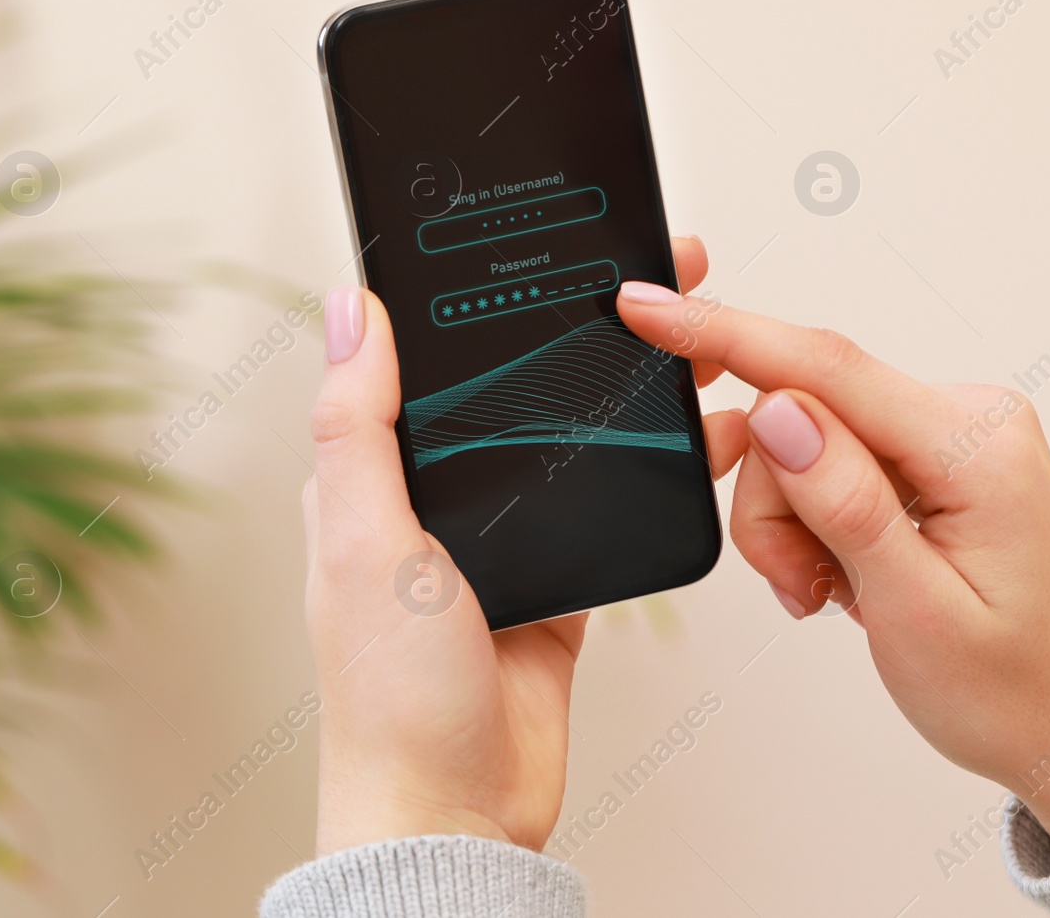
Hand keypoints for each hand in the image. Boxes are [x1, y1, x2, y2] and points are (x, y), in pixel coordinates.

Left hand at [304, 237, 745, 855]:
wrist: (456, 809)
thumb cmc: (389, 691)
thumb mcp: (364, 540)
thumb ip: (357, 425)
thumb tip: (348, 306)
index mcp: (381, 474)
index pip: (435, 357)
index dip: (488, 294)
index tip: (549, 240)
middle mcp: (442, 497)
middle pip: (519, 386)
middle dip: (584, 328)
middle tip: (657, 275)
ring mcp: (508, 538)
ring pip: (575, 439)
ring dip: (630, 392)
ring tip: (694, 343)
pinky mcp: (563, 579)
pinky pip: (614, 505)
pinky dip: (657, 470)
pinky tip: (701, 437)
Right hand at [617, 279, 1049, 861]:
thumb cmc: (1017, 686)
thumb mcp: (917, 613)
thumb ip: (846, 504)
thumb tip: (778, 413)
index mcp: (977, 445)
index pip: (827, 367)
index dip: (724, 333)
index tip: (646, 307)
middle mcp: (966, 417)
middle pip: (802, 410)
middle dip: (773, 501)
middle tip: (800, 584)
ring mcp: (948, 433)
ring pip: (804, 440)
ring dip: (791, 521)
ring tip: (828, 590)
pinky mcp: (928, 456)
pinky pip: (830, 460)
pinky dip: (813, 520)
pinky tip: (841, 573)